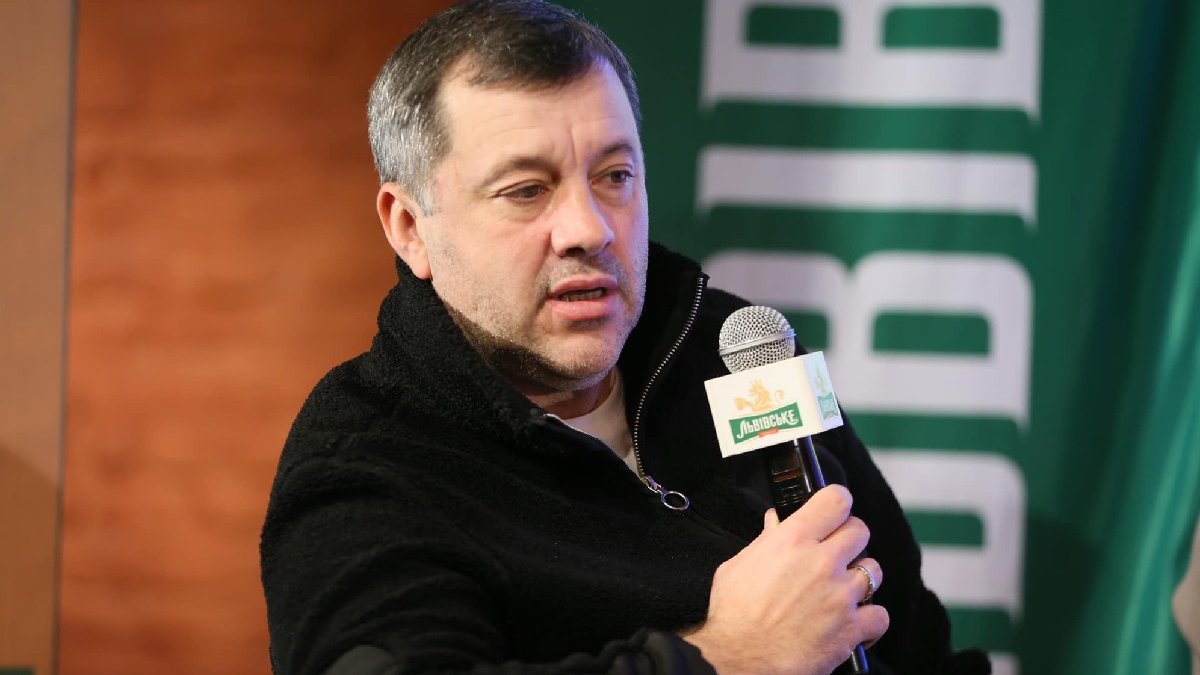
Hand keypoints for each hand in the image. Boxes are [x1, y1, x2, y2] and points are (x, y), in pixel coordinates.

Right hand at [682, 485, 888, 674]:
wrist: (738, 661)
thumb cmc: (731, 615)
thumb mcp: (738, 565)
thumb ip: (765, 541)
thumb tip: (777, 522)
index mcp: (792, 540)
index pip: (836, 500)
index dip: (836, 502)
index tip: (834, 509)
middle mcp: (822, 562)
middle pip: (860, 531)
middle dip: (848, 538)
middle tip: (835, 551)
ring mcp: (840, 596)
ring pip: (873, 570)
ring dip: (859, 577)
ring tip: (841, 588)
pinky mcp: (850, 629)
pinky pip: (880, 614)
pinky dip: (870, 618)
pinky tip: (853, 620)